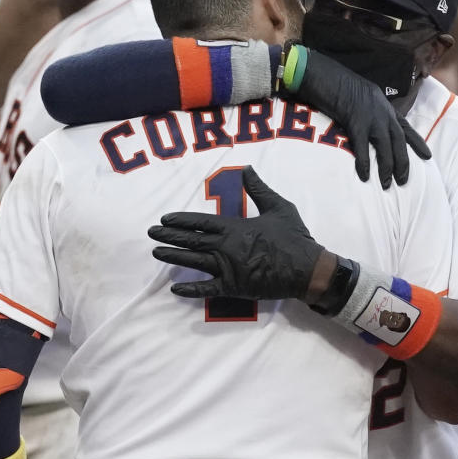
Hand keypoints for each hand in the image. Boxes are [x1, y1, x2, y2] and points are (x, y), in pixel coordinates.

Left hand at [149, 166, 325, 299]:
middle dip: (169, 236)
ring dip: (173, 257)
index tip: (164, 220)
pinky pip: (206, 289)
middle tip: (151, 233)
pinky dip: (190, 290)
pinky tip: (175, 288)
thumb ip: (258, 188)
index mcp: (234, 227)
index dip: (180, 220)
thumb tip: (246, 169)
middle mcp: (225, 247)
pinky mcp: (233, 287)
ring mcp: (227, 268)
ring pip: (193, 261)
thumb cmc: (293, 236)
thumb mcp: (278, 206)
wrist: (306, 269)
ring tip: (156, 252)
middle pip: (191, 240)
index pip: (199, 222)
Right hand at [293, 49, 429, 189]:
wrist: (332, 77)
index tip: (428, 156)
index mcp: (387, 109)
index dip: (418, 143)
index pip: (407, 129)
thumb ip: (373, 110)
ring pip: (386, 148)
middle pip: (399, 143)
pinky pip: (363, 148)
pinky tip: (366, 176)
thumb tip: (373, 121)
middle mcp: (384, 115)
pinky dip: (365, 163)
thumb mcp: (367, 96)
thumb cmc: (345, 86)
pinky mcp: (357, 123)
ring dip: (388, 168)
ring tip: (388, 184)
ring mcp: (372, 119)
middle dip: (403, 163)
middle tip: (403, 181)